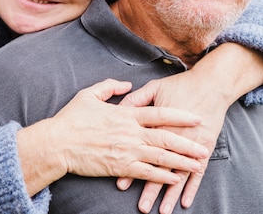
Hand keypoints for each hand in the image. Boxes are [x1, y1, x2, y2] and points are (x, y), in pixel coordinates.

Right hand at [17, 78, 208, 195]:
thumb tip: (126, 83)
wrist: (57, 144)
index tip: (196, 117)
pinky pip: (146, 173)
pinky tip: (175, 179)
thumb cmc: (72, 119)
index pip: (160, 113)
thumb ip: (110, 86)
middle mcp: (131, 133)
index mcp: (126, 115)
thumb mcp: (90, 94)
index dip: (180, 115)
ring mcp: (127, 151)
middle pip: (166, 137)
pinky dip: (162, 176)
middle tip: (205, 146)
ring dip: (181, 161)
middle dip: (188, 143)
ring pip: (161, 157)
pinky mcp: (120, 167)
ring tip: (198, 164)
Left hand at [117, 71, 228, 213]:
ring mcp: (192, 145)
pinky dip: (192, 187)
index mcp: (160, 124)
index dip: (132, 166)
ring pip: (179, 174)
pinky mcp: (204, 147)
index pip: (143, 149)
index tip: (121, 183)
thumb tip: (118, 110)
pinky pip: (198, 172)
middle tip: (142, 207)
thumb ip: (135, 100)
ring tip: (162, 211)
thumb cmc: (181, 85)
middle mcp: (176, 137)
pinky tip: (184, 202)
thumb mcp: (154, 87)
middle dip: (150, 188)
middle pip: (161, 167)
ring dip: (170, 194)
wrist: (211, 84)